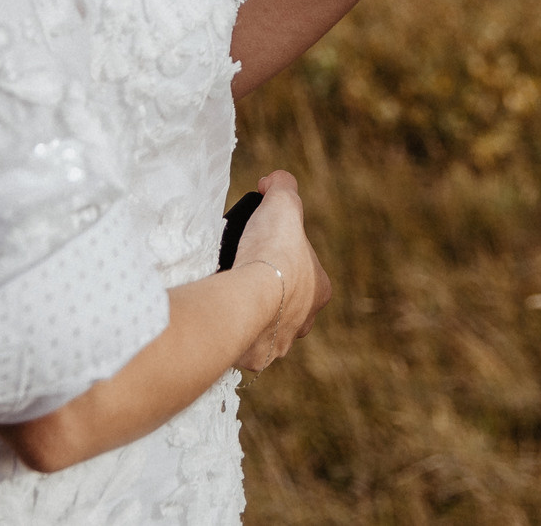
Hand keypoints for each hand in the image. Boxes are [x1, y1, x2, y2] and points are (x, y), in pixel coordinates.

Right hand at [235, 170, 332, 371]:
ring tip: (229, 296)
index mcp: (319, 290)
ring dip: (251, 315)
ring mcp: (279, 343)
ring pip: (266, 328)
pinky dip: (232, 332)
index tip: (262, 248)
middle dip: (269, 292)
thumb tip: (273, 182)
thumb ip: (282, 187)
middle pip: (286, 304)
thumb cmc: (272, 251)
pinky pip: (242, 345)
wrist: (250, 296)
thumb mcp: (282, 203)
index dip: (283, 257)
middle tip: (243, 274)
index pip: (303, 272)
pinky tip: (220, 317)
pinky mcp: (254, 358)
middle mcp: (304, 322)